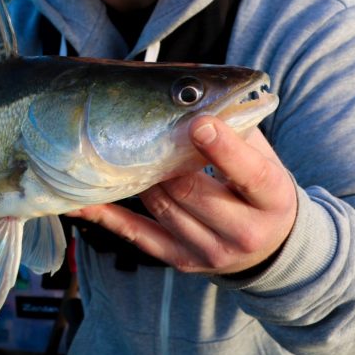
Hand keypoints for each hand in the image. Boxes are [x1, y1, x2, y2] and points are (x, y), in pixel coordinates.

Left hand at [66, 117, 296, 275]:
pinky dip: (107, 216)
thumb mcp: (264, 157)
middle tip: (148, 130)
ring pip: (162, 208)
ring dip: (141, 177)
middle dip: (167, 159)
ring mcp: (211, 252)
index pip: (248, 173)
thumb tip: (201, 93)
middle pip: (192, 191)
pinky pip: (137, 235)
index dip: (223, 148)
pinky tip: (81, 201)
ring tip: (124, 150)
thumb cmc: (260, 188)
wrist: (272, 246)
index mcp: (272, 198)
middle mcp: (245, 232)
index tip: (199, 123)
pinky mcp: (182, 261)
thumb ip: (238, 127)